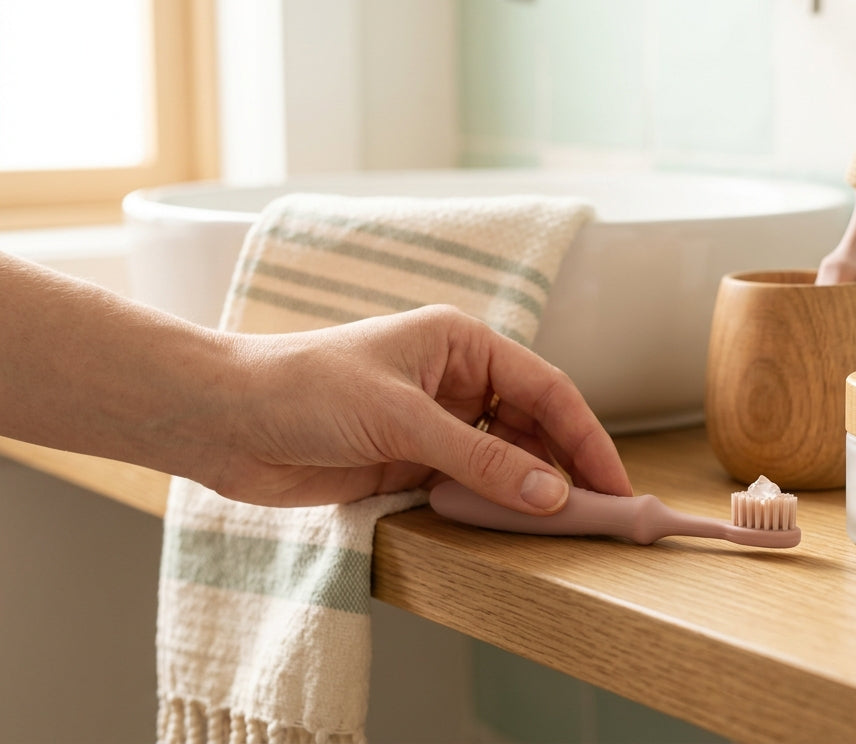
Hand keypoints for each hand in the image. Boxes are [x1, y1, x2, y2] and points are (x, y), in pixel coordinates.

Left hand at [203, 305, 632, 511]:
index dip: (587, 438)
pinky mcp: (408, 465)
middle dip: (566, 469)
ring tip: (565, 530)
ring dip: (530, 493)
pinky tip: (511, 530)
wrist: (221, 420)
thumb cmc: (303, 389)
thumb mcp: (402, 420)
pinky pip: (468, 488)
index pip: (546, 391)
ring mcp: (433, 425)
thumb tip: (551, 496)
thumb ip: (480, 460)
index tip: (616, 484)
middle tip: (602, 517)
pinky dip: (491, 508)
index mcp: (462, 344)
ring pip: (504, 461)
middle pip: (533, 428)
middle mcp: (455, 381)